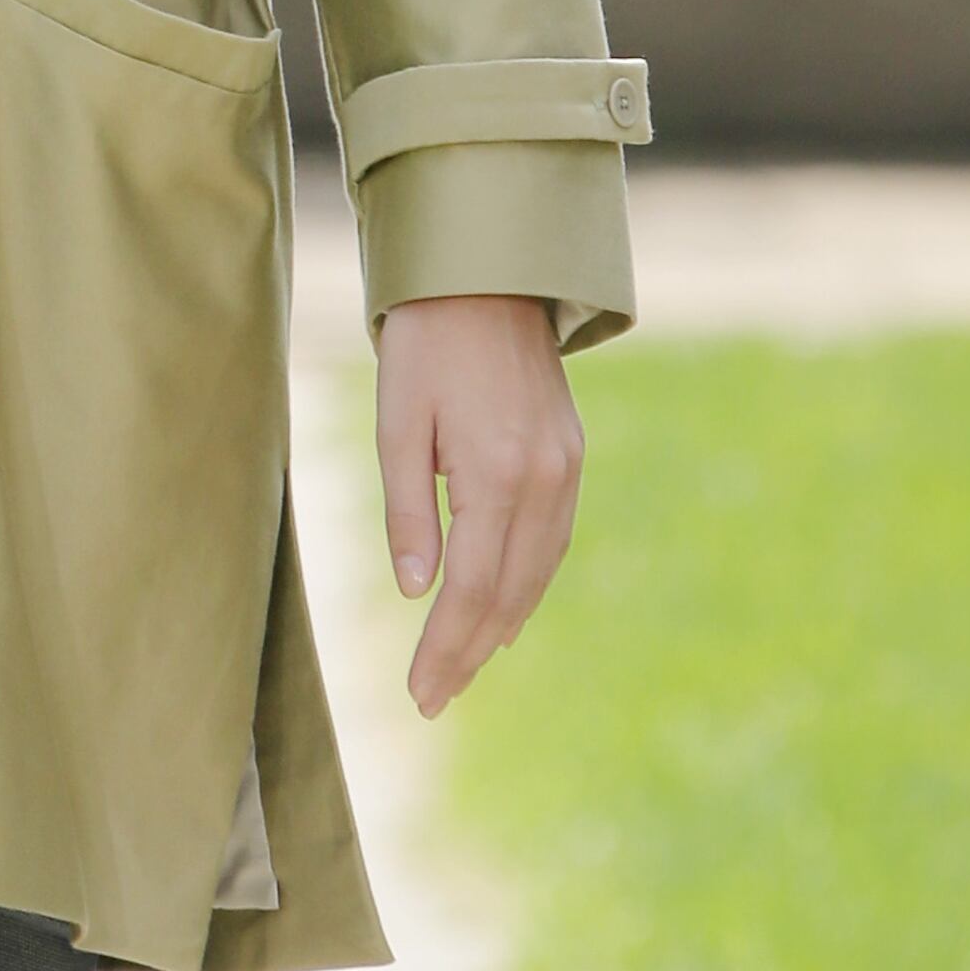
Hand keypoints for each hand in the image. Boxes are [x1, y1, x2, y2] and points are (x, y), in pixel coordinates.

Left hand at [374, 292, 581, 719]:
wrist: (489, 273)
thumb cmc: (427, 343)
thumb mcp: (397, 423)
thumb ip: (409, 511)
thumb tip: (419, 591)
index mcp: (497, 473)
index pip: (469, 588)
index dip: (444, 647)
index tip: (419, 692)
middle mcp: (545, 478)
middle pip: (508, 592)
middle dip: (470, 651)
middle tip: (434, 697)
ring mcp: (567, 467)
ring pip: (539, 571)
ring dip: (502, 624)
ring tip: (465, 665)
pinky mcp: (571, 454)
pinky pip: (554, 539)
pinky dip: (528, 582)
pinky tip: (504, 606)